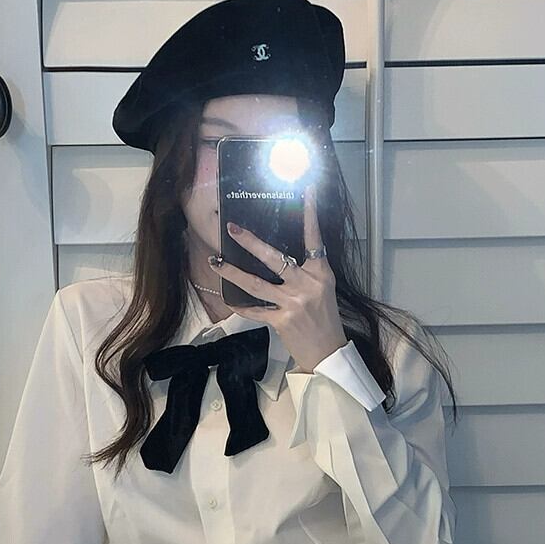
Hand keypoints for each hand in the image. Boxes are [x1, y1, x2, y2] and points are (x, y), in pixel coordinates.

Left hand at [207, 183, 346, 372]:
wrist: (328, 352)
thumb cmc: (326, 319)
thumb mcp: (324, 289)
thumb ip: (307, 271)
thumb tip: (281, 256)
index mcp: (320, 273)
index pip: (314, 238)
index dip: (310, 214)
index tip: (306, 191)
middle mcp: (306, 285)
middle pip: (274, 258)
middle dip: (250, 243)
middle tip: (232, 228)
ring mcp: (292, 303)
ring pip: (256, 284)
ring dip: (233, 272)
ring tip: (216, 261)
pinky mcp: (281, 321)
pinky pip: (255, 310)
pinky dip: (242, 305)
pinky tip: (229, 298)